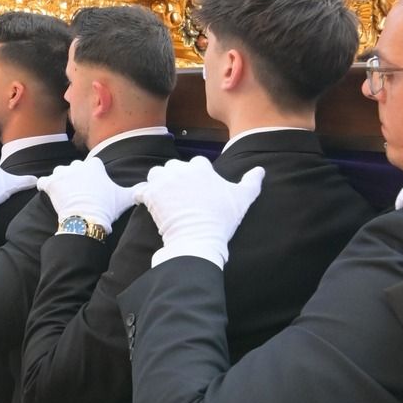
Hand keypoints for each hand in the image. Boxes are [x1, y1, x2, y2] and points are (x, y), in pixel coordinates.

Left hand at [39, 158, 135, 230]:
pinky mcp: (50, 184)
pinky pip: (43, 181)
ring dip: (60, 180)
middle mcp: (77, 165)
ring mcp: (62, 174)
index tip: (94, 187)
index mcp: (94, 165)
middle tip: (80, 192)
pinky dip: (45, 186)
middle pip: (75, 168)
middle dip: (76, 178)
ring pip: (59, 173)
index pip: (92, 166)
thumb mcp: (125, 197)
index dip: (92, 176)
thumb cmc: (106, 207)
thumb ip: (136, 190)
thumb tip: (148, 187)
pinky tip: (48, 191)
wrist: (87, 219)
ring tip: (65, 193)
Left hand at [136, 156, 263, 268]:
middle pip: (174, 166)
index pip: (197, 163)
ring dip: (158, 182)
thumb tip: (260, 170)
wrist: (199, 238)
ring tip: (163, 196)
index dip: (198, 174)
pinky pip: (141, 190)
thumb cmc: (221, 219)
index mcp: (201, 168)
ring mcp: (164, 182)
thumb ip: (251, 182)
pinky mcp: (150, 195)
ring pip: (156, 174)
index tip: (199, 187)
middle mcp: (181, 170)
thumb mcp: (242, 199)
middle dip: (176, 176)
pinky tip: (148, 203)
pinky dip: (143, 196)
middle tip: (180, 194)